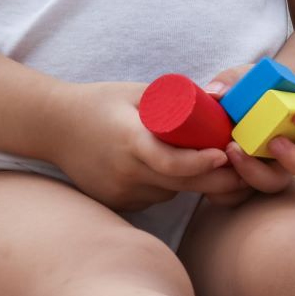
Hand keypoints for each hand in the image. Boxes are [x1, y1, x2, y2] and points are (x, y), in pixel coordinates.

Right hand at [47, 82, 241, 212]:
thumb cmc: (97, 103)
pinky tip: (160, 168)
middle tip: (242, 169)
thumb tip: (220, 104)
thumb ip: (175, 99)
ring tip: (195, 158)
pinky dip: (165, 186)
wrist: (52, 127)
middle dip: (216, 180)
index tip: (223, 154)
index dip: (200, 162)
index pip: (170, 161)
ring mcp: (120, 192)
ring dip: (189, 181)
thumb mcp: (135, 93)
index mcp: (129, 141)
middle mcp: (125, 172)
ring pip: (170, 193)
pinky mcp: (117, 203)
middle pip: (181, 184)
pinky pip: (153, 198)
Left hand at [203, 62, 294, 194]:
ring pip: (279, 184)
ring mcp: (277, 168)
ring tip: (235, 152)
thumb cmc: (248, 92)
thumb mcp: (244, 78)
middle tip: (274, 144)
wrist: (230, 112)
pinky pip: (245, 195)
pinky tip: (216, 169)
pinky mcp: (251, 181)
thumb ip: (233, 81)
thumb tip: (217, 94)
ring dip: (258, 173)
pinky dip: (230, 187)